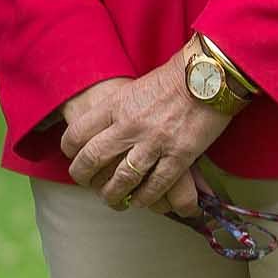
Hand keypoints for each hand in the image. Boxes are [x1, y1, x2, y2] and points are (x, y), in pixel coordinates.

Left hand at [59, 51, 232, 211]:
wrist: (207, 76)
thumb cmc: (171, 80)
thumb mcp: (133, 89)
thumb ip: (117, 110)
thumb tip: (102, 130)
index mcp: (115, 105)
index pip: (78, 133)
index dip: (70, 149)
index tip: (72, 156)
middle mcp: (129, 125)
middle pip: (93, 158)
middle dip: (83, 175)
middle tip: (84, 182)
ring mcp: (153, 142)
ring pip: (123, 178)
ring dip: (113, 194)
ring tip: (111, 199)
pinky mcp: (179, 156)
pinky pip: (156, 185)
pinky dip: (145, 197)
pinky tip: (140, 201)